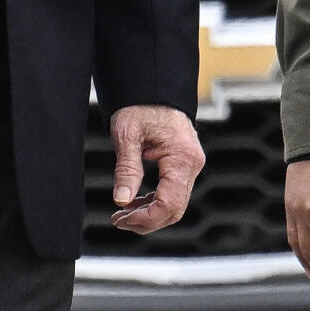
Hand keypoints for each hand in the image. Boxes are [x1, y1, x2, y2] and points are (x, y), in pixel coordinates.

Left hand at [106, 104, 203, 234]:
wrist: (153, 90)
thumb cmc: (140, 107)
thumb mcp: (127, 135)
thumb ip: (127, 169)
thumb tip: (121, 201)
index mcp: (182, 159)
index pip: (169, 203)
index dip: (146, 217)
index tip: (120, 218)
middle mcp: (192, 166)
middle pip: (175, 209)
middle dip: (146, 220)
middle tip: (117, 221)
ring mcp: (190, 167)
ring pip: (174, 204)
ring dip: (149, 214)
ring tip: (121, 215)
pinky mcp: (183, 167)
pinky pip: (172, 193)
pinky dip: (153, 202)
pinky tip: (133, 203)